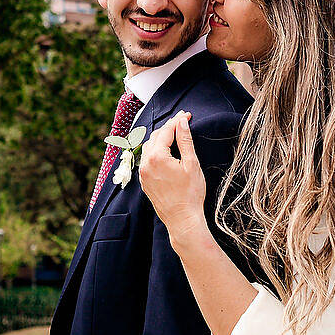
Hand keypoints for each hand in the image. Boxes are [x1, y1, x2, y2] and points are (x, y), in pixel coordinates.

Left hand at [139, 112, 209, 243]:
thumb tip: (182, 123)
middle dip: (168, 128)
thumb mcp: (191, 164)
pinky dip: (155, 152)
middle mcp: (146, 164)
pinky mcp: (144, 182)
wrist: (182, 219)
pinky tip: (165, 152)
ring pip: (149, 148)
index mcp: (157, 157)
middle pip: (155, 137)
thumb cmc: (190, 194)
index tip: (187, 115)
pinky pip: (147, 160)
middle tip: (182, 122)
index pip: (166, 131)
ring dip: (160, 139)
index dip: (177, 121)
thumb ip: (185, 141)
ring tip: (174, 135)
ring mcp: (143, 174)